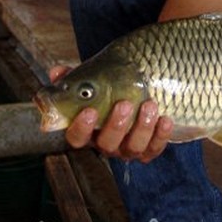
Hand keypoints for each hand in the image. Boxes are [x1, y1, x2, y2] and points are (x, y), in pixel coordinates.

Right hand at [48, 66, 172, 162]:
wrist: (144, 85)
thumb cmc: (113, 84)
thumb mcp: (95, 78)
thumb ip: (75, 77)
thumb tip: (56, 73)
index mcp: (89, 129)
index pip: (77, 138)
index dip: (81, 128)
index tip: (88, 111)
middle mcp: (107, 142)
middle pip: (106, 144)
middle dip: (116, 125)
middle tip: (124, 103)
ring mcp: (129, 147)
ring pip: (133, 148)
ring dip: (141, 127)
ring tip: (149, 104)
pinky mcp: (151, 147)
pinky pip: (155, 149)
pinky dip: (161, 135)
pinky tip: (166, 118)